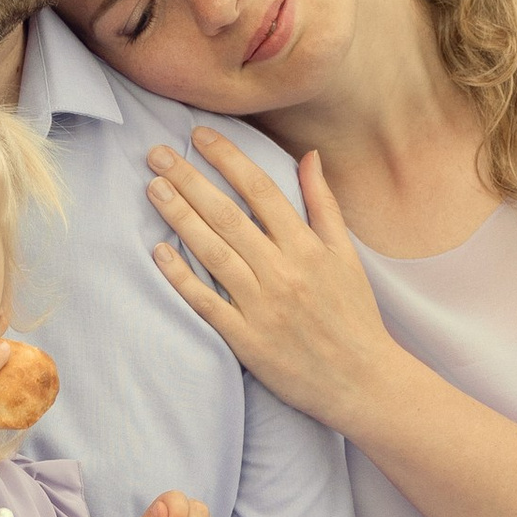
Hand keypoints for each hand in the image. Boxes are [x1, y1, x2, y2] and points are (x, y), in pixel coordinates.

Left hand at [145, 131, 397, 432]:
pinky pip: (207, 303)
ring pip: (213, 252)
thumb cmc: (355, 315)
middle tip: (157, 152)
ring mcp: (263, 306)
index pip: (260, 190)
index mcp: (308, 247)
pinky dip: (181, 277)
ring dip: (179, 217)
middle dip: (190, 179)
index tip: (199, 135)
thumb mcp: (347, 255)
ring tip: (153, 187)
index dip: (227, 158)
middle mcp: (283, 271)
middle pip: (228, 215)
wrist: (363, 382)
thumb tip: (310, 156)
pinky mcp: (247, 339)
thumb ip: (324, 204)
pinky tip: (158, 252)